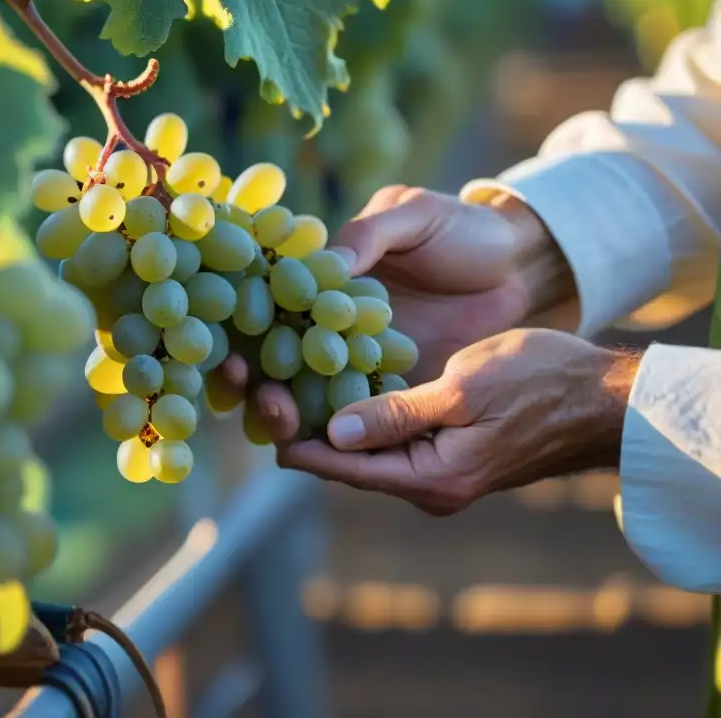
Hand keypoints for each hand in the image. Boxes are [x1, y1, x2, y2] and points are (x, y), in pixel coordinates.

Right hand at [219, 185, 576, 442]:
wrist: (522, 265)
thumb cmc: (464, 229)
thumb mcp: (416, 214)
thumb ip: (371, 233)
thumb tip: (326, 266)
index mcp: (323, 278)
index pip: (266, 309)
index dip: (242, 334)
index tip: (232, 357)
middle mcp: (330, 323)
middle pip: (278, 362)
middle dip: (260, 387)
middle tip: (264, 401)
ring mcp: (360, 359)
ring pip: (311, 395)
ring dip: (292, 416)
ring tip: (286, 428)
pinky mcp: (395, 385)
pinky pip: (361, 413)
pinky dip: (343, 431)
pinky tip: (328, 445)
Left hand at [276, 329, 640, 513]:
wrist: (601, 401)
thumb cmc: (540, 384)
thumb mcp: (464, 390)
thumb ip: (398, 415)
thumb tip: (335, 433)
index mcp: (429, 479)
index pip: (340, 466)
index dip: (294, 437)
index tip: (257, 405)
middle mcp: (425, 486)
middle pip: (343, 460)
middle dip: (302, 424)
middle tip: (258, 380)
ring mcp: (434, 471)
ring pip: (362, 447)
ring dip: (326, 414)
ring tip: (282, 373)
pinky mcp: (443, 451)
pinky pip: (387, 436)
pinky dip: (358, 410)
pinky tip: (332, 375)